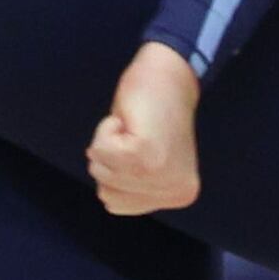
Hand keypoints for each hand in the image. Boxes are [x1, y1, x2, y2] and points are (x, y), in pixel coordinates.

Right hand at [87, 42, 202, 212]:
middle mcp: (176, 192)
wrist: (171, 75)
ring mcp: (160, 176)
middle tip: (137, 135)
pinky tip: (128, 120)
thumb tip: (111, 201)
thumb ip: (136, 187)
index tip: (142, 147)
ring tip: (134, 127)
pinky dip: (104, 131)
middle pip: (106, 192)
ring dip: (107, 144)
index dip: (117, 171)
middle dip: (110, 159)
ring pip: (99, 172)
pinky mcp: (143, 154)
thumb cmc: (156, 115)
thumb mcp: (148, 165)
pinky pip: (99, 151)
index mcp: (180, 196)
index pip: (116, 204)